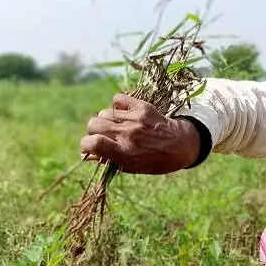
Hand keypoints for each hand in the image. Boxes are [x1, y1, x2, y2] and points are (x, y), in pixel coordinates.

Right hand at [79, 94, 201, 173]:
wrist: (181, 145)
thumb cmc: (154, 160)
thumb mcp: (131, 166)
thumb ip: (108, 159)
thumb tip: (84, 154)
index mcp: (124, 153)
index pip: (93, 143)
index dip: (85, 145)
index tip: (89, 147)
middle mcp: (128, 134)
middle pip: (93, 124)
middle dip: (93, 131)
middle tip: (103, 136)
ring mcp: (135, 119)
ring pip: (104, 113)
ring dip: (105, 120)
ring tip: (116, 126)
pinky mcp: (142, 107)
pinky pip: (117, 99)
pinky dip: (117, 105)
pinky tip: (123, 114)